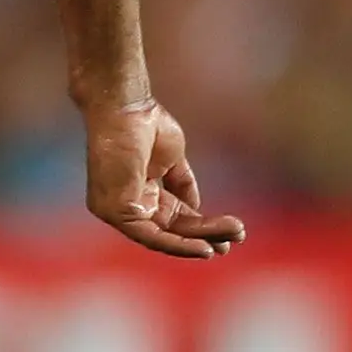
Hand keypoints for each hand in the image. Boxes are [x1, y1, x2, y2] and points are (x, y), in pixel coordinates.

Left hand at [84, 96, 244, 259]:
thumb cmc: (145, 124)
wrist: (128, 106)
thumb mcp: (172, 161)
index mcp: (139, 193)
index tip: (232, 230)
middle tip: (236, 239)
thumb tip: (198, 209)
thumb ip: (183, 186)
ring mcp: (118, 211)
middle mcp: (127, 206)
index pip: (173, 218)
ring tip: (227, 243)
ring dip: (198, 241)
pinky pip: (151, 236)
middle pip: (171, 229)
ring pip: (164, 237)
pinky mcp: (116, 212)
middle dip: (205, 236)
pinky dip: (178, 243)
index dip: (202, 227)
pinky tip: (204, 246)